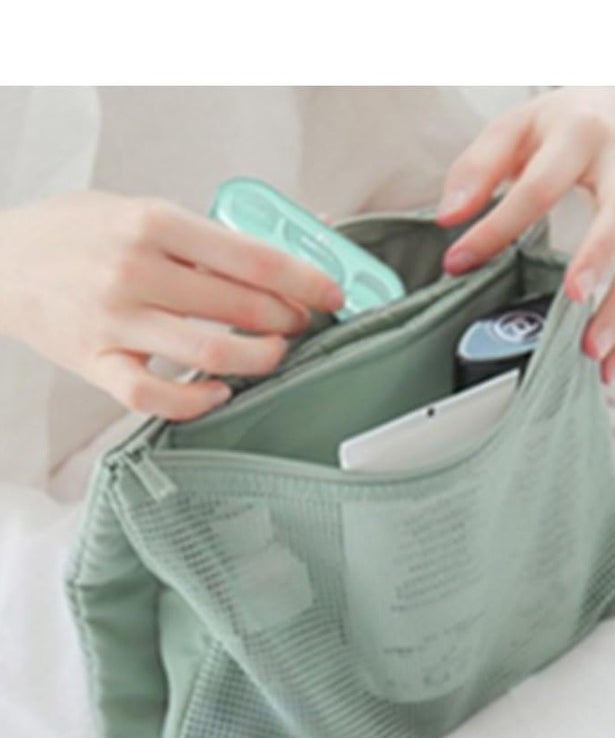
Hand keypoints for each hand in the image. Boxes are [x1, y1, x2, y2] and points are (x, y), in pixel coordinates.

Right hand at [0, 191, 344, 418]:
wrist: (0, 260)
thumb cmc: (77, 234)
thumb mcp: (140, 210)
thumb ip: (207, 234)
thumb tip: (283, 247)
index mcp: (155, 222)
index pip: (251, 257)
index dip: (304, 280)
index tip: (332, 293)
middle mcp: (136, 269)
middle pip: (240, 307)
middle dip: (288, 320)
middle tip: (304, 324)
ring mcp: (114, 320)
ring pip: (210, 353)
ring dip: (258, 359)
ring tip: (273, 354)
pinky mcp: (95, 363)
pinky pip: (156, 395)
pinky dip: (197, 400)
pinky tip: (220, 392)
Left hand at [435, 87, 614, 382]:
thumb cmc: (560, 125)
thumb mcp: (512, 127)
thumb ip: (477, 168)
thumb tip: (448, 218)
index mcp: (582, 136)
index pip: (539, 185)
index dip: (498, 225)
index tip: (459, 262)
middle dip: (599, 258)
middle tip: (573, 298)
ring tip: (591, 353)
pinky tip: (608, 367)